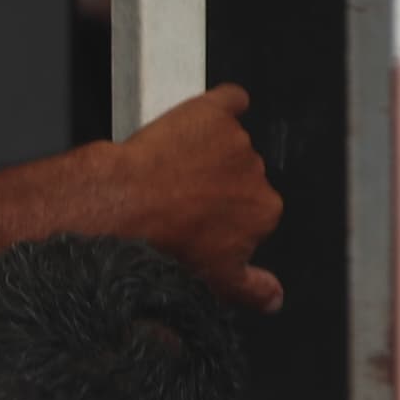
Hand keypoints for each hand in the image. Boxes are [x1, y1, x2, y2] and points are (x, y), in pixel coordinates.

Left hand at [108, 86, 285, 312]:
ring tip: (169, 173)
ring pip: (228, 145)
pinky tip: (207, 117)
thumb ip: (252, 288)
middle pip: (241, 177)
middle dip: (215, 187)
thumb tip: (275, 298)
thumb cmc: (162, 245)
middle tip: (179, 201)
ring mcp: (236, 141)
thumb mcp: (213, 283)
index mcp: (264, 213)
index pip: (252, 213)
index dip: (224, 220)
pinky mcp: (213, 113)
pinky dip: (225, 105)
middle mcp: (257, 174)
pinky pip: (230, 101)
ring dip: (207, 154)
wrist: (123, 208)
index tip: (201, 226)